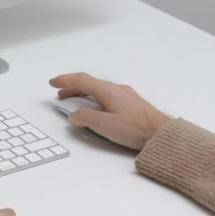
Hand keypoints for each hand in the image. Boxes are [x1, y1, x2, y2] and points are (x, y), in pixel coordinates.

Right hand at [49, 72, 168, 150]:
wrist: (161, 134)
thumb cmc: (136, 128)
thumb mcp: (103, 124)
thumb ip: (84, 118)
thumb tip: (74, 115)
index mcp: (107, 91)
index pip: (81, 80)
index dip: (64, 80)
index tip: (53, 82)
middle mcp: (116, 89)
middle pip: (89, 84)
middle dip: (72, 88)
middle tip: (60, 94)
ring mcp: (125, 96)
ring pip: (98, 90)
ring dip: (83, 94)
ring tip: (74, 103)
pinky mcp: (131, 104)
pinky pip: (107, 96)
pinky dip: (94, 99)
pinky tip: (95, 109)